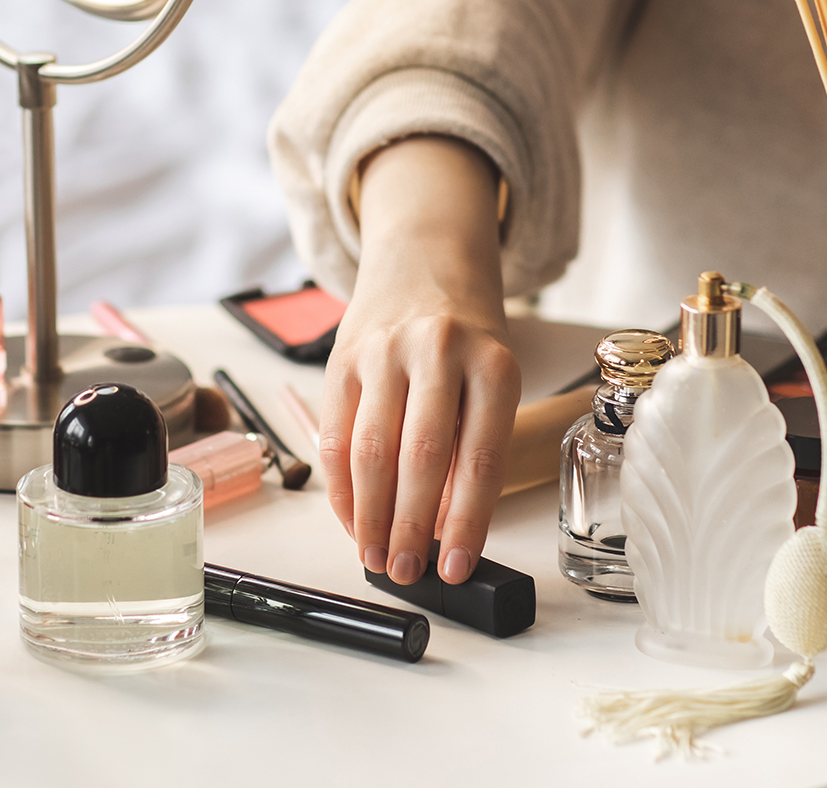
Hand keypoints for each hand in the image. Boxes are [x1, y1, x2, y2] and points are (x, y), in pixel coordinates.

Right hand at [323, 137, 519, 586]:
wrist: (424, 254)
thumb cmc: (467, 332)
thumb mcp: (490, 378)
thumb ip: (470, 445)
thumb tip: (444, 529)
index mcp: (491, 362)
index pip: (479, 458)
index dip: (465, 522)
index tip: (455, 567)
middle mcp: (437, 351)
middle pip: (418, 457)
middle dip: (408, 527)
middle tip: (406, 572)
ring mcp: (384, 351)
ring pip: (371, 449)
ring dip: (368, 515)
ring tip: (374, 556)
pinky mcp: (343, 357)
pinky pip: (335, 433)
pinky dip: (341, 485)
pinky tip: (349, 516)